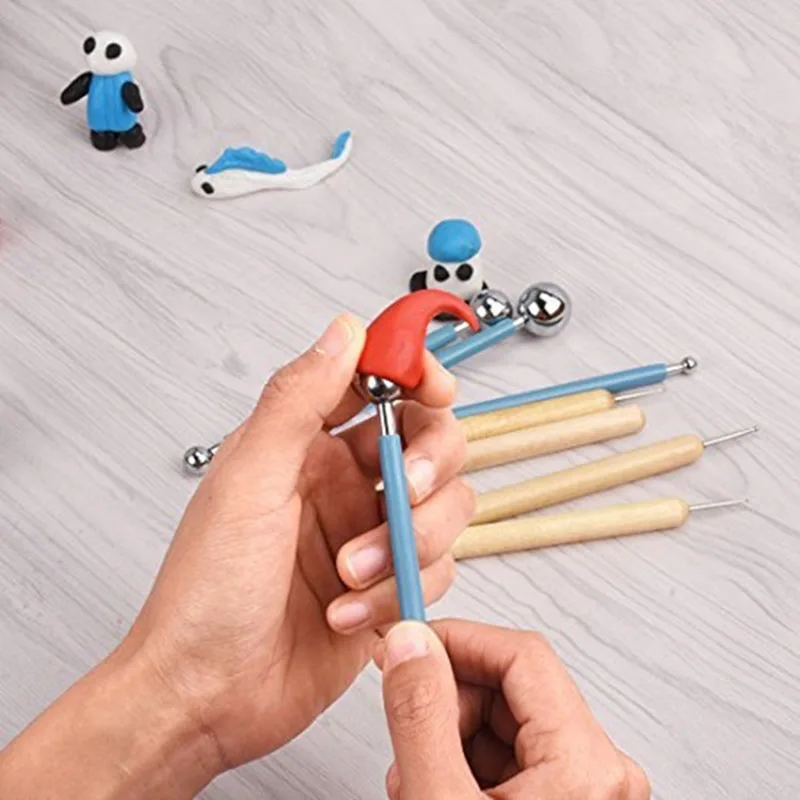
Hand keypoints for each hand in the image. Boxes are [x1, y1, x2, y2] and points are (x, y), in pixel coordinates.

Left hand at [126, 314, 474, 776]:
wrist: (206, 695)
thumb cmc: (205, 594)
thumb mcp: (248, 480)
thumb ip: (298, 400)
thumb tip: (343, 332)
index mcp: (305, 446)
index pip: (376, 383)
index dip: (414, 374)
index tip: (433, 386)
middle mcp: (342, 483)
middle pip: (430, 441)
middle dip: (430, 464)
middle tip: (409, 487)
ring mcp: (368, 534)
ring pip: (443, 508)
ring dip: (407, 542)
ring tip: (349, 571)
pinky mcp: (386, 586)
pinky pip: (434, 570)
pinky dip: (397, 592)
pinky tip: (347, 611)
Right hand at [376, 620, 650, 798]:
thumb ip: (421, 718)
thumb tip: (409, 645)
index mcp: (585, 764)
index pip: (521, 654)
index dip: (458, 641)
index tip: (411, 643)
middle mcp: (599, 772)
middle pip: (511, 688)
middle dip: (448, 701)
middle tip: (407, 726)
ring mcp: (585, 792)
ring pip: (505, 723)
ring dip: (451, 736)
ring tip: (418, 778)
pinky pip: (512, 759)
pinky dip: (467, 765)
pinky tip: (439, 788)